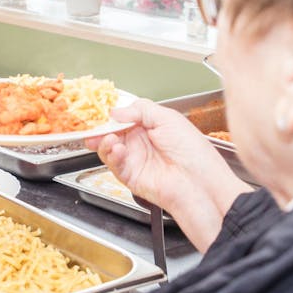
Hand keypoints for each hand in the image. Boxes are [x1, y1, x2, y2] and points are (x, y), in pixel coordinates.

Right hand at [87, 100, 249, 250]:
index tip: (101, 110)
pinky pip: (113, 164)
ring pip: (108, 148)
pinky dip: (111, 155)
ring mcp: (134, 159)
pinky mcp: (130, 176)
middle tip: (94, 125)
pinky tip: (117, 149)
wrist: (198, 182)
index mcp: (150, 126)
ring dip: (104, 141)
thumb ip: (140, 110)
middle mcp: (141, 142)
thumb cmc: (192, 151)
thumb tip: (116, 110)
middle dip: (101, 128)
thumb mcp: (168, 118)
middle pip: (111, 132)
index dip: (111, 114)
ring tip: (110, 138)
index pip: (124, 117)